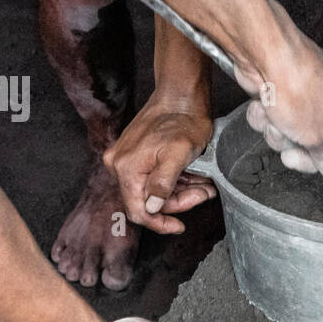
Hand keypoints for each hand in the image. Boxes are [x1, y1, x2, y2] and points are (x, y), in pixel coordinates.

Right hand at [103, 90, 216, 233]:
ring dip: (180, 191)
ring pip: (153, 190)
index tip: (179, 226)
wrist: (181, 95)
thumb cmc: (183, 121)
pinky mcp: (134, 154)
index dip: (160, 222)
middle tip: (203, 193)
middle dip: (178, 201)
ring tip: (204, 184)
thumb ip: (163, 183)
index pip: (138, 210)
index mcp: (126, 167)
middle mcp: (118, 164)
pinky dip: (174, 181)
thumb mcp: (179, 154)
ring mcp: (125, 158)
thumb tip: (151, 207)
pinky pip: (153, 177)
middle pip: (148, 200)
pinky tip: (193, 175)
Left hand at [237, 37, 322, 197]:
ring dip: (280, 134)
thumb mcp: (316, 135)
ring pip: (298, 134)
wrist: (263, 48)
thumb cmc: (296, 87)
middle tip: (289, 154)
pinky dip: (269, 116)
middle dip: (301, 153)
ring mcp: (314, 95)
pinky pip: (282, 117)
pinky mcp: (290, 89)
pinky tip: (262, 105)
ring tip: (273, 120)